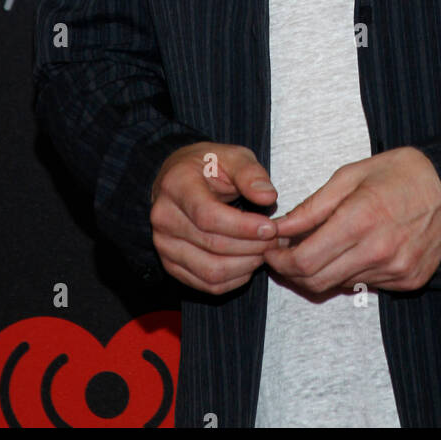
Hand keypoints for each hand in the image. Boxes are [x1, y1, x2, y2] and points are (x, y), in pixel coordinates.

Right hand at [149, 141, 279, 293]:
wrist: (178, 178)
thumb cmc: (208, 166)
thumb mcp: (231, 156)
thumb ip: (250, 173)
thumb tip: (268, 196)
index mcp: (176, 185)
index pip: (208, 216)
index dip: (243, 227)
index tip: (270, 227)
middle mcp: (164, 217)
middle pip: (212, 245)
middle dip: (251, 247)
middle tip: (276, 240)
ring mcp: (164, 244)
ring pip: (210, 270)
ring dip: (245, 266)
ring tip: (265, 251)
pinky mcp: (171, 263)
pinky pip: (205, 283)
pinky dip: (233, 279)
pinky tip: (248, 263)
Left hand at [262, 147, 440, 293]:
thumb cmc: (398, 173)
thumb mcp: (350, 175)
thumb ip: (313, 206)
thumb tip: (279, 227)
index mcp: (361, 218)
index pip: (305, 260)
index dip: (279, 259)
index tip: (271, 248)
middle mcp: (379, 250)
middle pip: (316, 280)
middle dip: (291, 270)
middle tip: (284, 253)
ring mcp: (397, 269)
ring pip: (339, 285)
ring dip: (321, 271)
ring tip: (320, 246)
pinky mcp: (409, 280)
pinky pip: (366, 285)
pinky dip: (350, 272)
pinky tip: (354, 250)